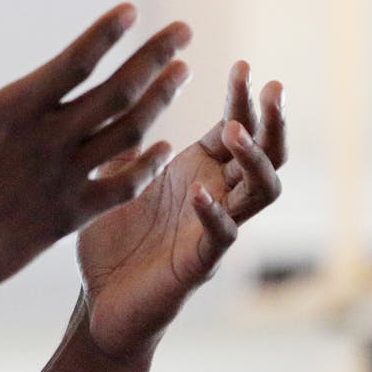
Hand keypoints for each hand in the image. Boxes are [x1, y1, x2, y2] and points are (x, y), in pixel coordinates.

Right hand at [0, 1, 191, 322]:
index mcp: (12, 114)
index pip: (73, 63)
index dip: (105, 34)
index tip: (132, 11)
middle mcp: (48, 143)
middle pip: (116, 92)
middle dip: (154, 58)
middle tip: (184, 32)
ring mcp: (64, 181)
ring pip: (128, 134)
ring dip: (159, 100)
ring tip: (182, 73)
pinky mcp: (70, 216)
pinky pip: (122, 188)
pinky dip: (148, 166)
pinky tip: (165, 148)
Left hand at [76, 61, 285, 370]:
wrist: (99, 307)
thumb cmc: (111, 244)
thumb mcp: (114, 179)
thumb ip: (126, 144)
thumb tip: (122, 95)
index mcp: (196, 174)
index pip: (234, 128)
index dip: (243, 98)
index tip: (244, 65)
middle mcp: (214, 198)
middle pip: (266, 155)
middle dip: (272, 121)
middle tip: (271, 87)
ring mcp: (211, 232)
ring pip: (259, 192)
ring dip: (251, 159)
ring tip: (233, 130)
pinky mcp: (196, 265)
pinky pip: (219, 238)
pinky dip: (214, 215)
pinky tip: (201, 194)